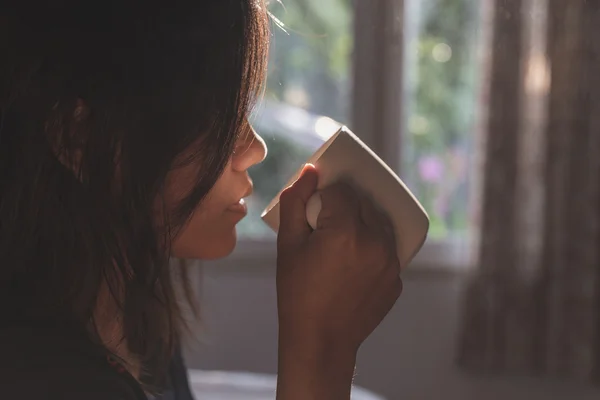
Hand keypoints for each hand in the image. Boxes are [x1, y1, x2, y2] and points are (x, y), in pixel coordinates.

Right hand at [275, 164, 401, 399]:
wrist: (320, 341)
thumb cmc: (298, 293)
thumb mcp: (288, 245)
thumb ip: (296, 202)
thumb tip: (309, 171)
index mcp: (346, 231)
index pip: (341, 191)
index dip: (326, 195)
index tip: (316, 211)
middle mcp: (374, 242)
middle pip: (364, 203)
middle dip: (346, 206)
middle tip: (327, 226)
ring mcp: (390, 262)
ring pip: (380, 223)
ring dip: (364, 222)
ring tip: (343, 241)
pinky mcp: (396, 279)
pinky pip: (387, 249)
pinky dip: (373, 247)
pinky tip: (354, 262)